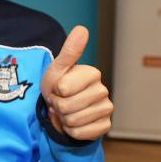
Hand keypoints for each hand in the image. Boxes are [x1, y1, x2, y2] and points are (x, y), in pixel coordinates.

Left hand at [39, 26, 113, 140]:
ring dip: (64, 118)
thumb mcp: (57, 68)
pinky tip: (75, 122)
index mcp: (92, 73)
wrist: (62, 109)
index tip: (58, 88)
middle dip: (58, 105)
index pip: (63, 89)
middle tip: (61, 100)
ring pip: (73, 121)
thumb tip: (82, 28)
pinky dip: (72, 130)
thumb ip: (70, 50)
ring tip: (66, 111)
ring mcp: (107, 109)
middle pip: (67, 106)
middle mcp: (103, 90)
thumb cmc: (57, 85)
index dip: (54, 90)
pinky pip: (81, 133)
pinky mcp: (105, 126)